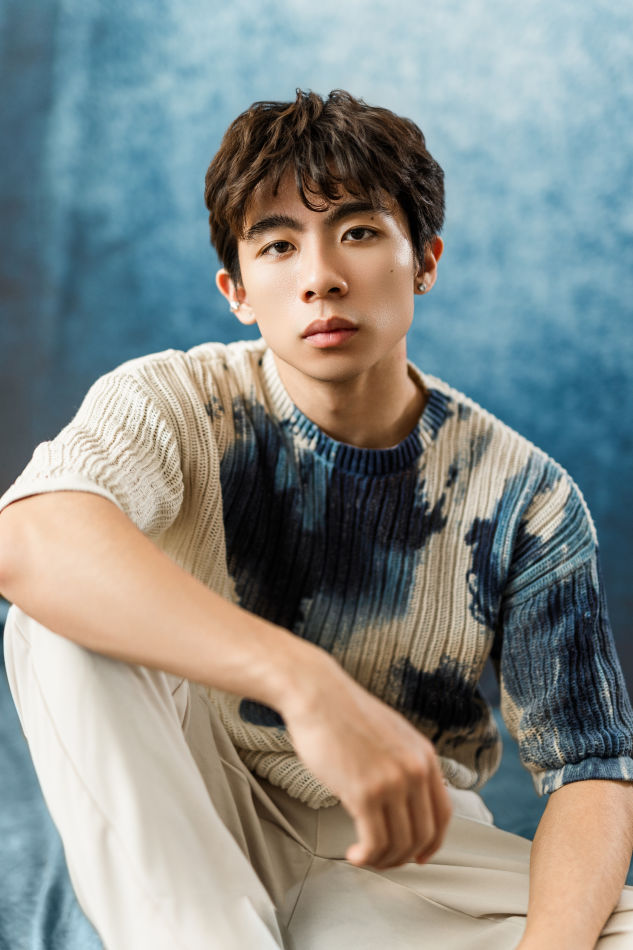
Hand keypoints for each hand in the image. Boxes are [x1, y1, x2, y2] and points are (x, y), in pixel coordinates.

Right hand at [282, 656, 451, 868]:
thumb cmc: (344, 712)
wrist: (317, 693)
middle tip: (383, 860)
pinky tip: (353, 854)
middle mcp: (415, 770)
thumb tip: (403, 798)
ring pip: (399, 844)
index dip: (432, 842)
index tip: (418, 855)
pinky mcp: (365, 793)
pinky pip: (374, 842)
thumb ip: (404, 762)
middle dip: (403, 856)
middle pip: (423, 835)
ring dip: (382, 860)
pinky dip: (366, 857)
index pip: (443, 813)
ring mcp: (392, 782)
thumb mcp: (391, 734)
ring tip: (364, 856)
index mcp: (425, 755)